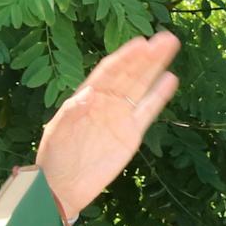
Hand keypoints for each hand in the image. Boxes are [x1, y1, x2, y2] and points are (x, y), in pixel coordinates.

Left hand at [37, 31, 181, 219]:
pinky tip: (170, 78)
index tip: (140, 43)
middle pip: (130, 75)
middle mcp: (106, 103)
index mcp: (87, 97)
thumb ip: (75, 112)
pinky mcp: (131, 135)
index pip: (109, 72)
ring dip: (155, 68)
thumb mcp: (59, 130)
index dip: (125, 57)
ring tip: (170, 48)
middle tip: (165, 39)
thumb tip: (89, 96)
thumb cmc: (55, 157)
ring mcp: (120, 117)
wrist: (62, 186)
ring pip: (141, 87)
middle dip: (146, 57)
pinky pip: (147, 111)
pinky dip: (158, 95)